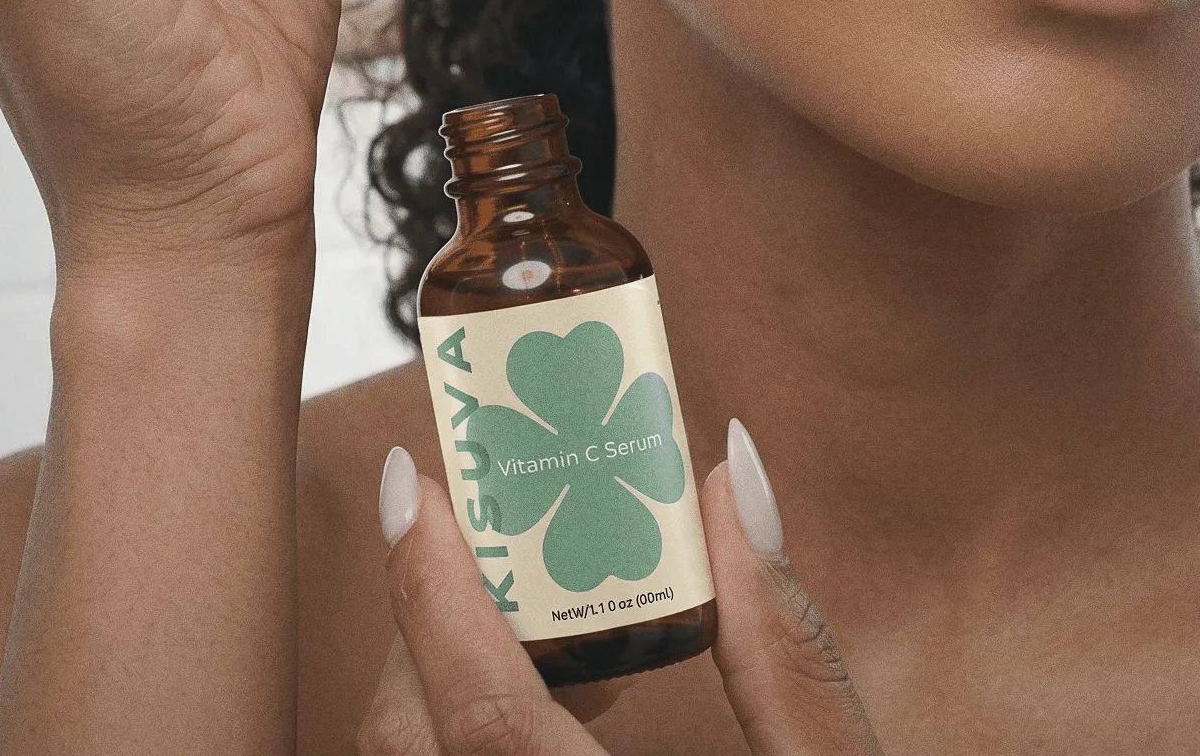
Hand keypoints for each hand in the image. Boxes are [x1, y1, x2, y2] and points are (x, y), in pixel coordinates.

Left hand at [360, 427, 884, 754]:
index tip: (413, 474)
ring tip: (538, 599)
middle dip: (429, 615)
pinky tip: (558, 697)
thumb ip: (787, 648)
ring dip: (446, 675)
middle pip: (412, 738)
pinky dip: (467, 729)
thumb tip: (728, 470)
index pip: (481, 712)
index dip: (430, 586)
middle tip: (485, 518)